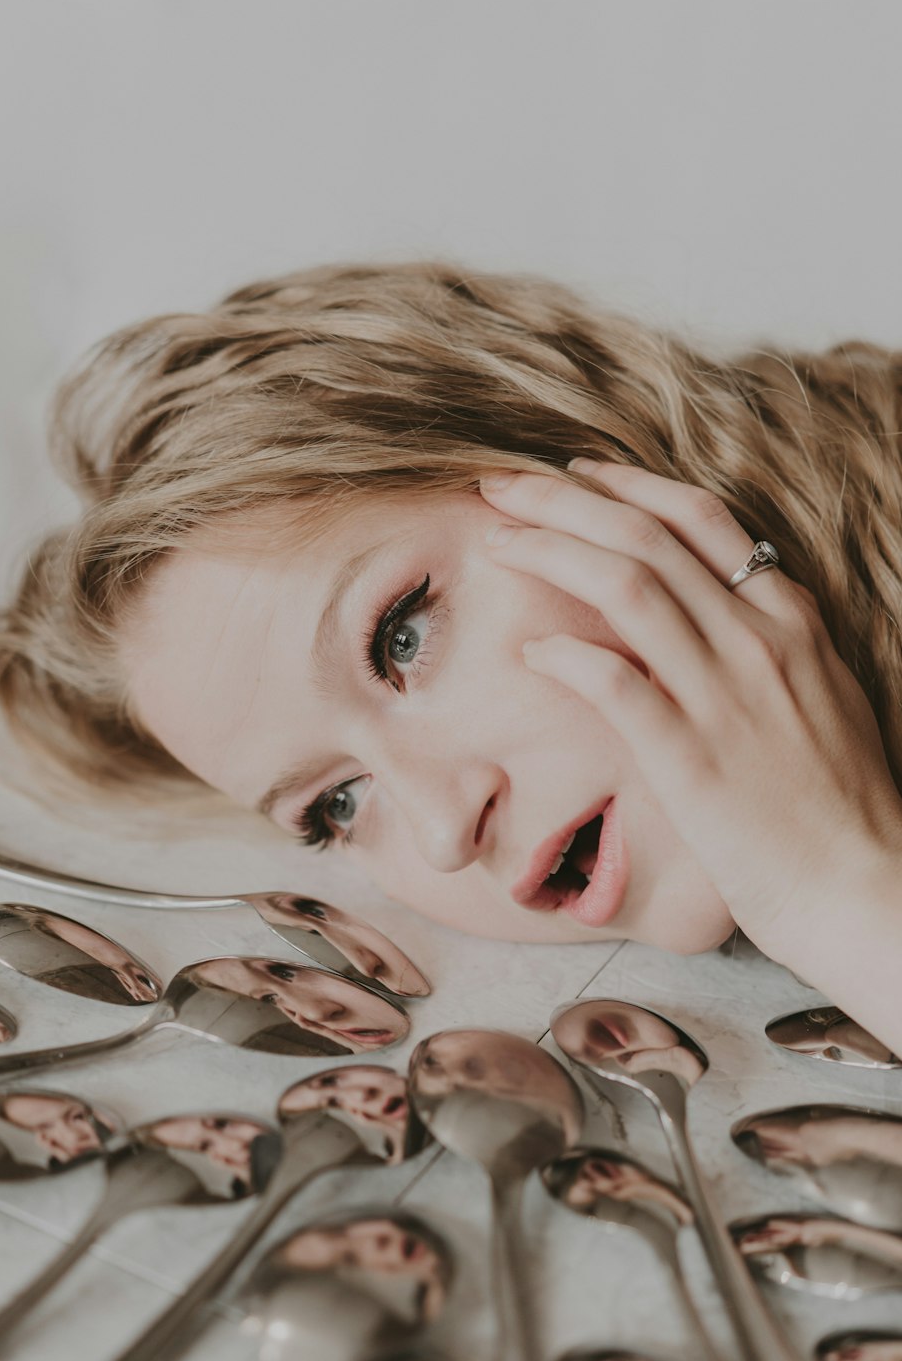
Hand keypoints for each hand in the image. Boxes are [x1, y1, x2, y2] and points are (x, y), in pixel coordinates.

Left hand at [479, 462, 901, 968]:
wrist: (865, 887)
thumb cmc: (839, 804)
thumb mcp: (819, 695)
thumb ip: (767, 645)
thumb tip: (710, 617)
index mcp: (790, 618)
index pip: (699, 518)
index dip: (627, 485)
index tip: (574, 473)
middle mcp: (759, 638)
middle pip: (645, 537)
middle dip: (563, 501)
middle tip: (502, 487)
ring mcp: (726, 694)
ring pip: (625, 586)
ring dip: (549, 553)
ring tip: (497, 544)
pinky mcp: (692, 756)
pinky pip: (614, 681)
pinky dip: (566, 653)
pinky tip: (531, 649)